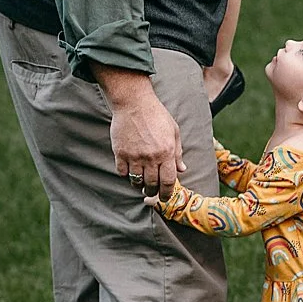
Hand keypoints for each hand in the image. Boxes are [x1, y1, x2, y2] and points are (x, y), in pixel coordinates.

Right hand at [94, 66, 185, 200]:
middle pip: (152, 184)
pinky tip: (130, 172)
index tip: (165, 198)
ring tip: (142, 185)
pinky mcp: (120, 153)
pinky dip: (126, 175)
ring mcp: (134, 156)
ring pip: (136, 181)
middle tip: (153, 193)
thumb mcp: (174, 132)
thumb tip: (182, 170)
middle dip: (153, 192)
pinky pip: (122, 172)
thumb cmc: (157, 116)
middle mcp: (151, 157)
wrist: (134, 104)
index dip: (167, 193)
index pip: (168, 181)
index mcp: (167, 152)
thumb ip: (178, 152)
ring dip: (140, 186)